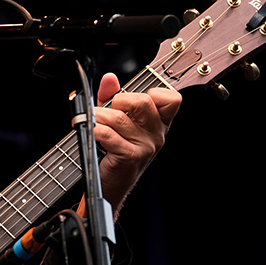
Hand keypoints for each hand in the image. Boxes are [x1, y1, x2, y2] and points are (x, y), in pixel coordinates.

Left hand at [91, 72, 180, 214]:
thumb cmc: (115, 152)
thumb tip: (109, 78)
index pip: (172, 99)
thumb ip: (113, 97)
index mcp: (159, 124)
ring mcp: (146, 146)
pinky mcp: (130, 156)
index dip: (152, 93)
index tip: (134, 102)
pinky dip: (96, 131)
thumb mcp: (117, 121)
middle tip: (108, 111)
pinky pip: (109, 135)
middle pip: (142, 101)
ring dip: (99, 117)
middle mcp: (157, 134)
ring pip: (118, 118)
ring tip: (95, 123)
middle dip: (118, 101)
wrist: (112, 186)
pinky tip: (93, 133)